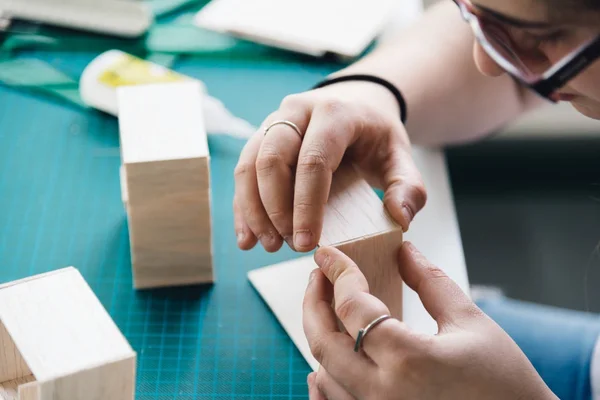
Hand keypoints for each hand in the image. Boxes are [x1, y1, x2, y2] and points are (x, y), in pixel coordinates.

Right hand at [233, 81, 426, 252]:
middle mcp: (298, 112)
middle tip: (286, 244)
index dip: (306, 204)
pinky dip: (243, 206)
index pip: (313, 160)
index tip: (306, 242)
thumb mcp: (401, 156)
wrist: (355, 105)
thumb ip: (408, 187)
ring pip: (250, 164)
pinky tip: (248, 237)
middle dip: (274, 208)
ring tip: (267, 245)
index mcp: (335, 114)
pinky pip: (244, 171)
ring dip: (253, 209)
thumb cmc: (375, 135)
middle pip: (272, 158)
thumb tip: (399, 219)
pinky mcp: (261, 138)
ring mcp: (275, 122)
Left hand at [302, 243, 557, 399]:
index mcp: (409, 361)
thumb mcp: (471, 323)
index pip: (353, 307)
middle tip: (318, 277)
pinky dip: (324, 379)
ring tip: (325, 309)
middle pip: (323, 343)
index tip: (327, 255)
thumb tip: (404, 250)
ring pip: (323, 375)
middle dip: (312, 303)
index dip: (338, 273)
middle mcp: (383, 394)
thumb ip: (431, 282)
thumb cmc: (505, 384)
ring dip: (318, 338)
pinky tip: (327, 362)